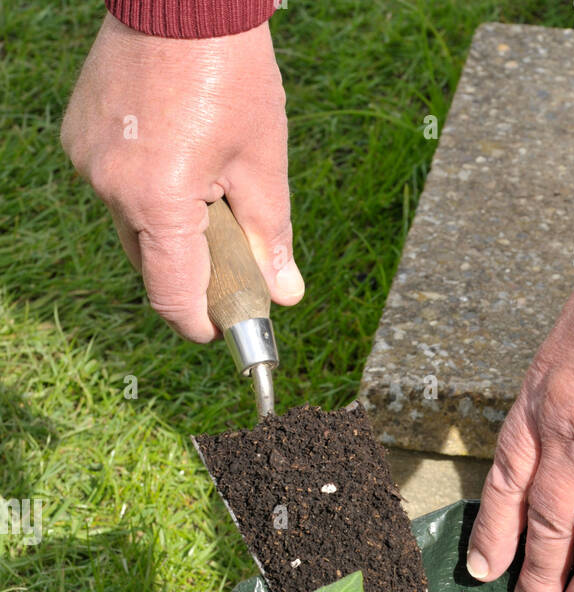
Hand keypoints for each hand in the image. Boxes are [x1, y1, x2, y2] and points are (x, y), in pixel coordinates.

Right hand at [61, 14, 302, 340]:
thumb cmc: (231, 73)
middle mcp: (112, 188)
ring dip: (168, 226)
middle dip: (191, 269)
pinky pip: (115, 187)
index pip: (173, 297)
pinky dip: (145, 189)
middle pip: (152, 265)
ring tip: (206, 179)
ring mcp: (89, 162)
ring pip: (132, 226)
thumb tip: (285, 296)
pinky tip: (175, 152)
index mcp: (159, 202)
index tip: (222, 326)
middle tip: (232, 248)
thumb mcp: (263, 162)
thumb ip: (270, 237)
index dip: (200, 323)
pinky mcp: (79, 137)